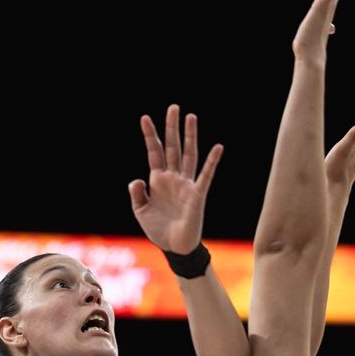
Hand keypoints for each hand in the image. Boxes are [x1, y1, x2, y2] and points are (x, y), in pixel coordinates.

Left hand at [128, 104, 223, 254]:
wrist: (174, 248)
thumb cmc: (158, 230)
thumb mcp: (140, 211)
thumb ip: (137, 193)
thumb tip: (137, 179)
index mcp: (158, 180)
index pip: (154, 152)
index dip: (150, 135)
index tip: (144, 117)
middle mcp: (173, 177)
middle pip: (172, 147)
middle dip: (172, 127)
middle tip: (173, 107)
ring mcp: (186, 184)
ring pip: (188, 155)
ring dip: (190, 136)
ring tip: (191, 117)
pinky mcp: (197, 194)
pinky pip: (205, 175)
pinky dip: (212, 161)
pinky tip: (217, 147)